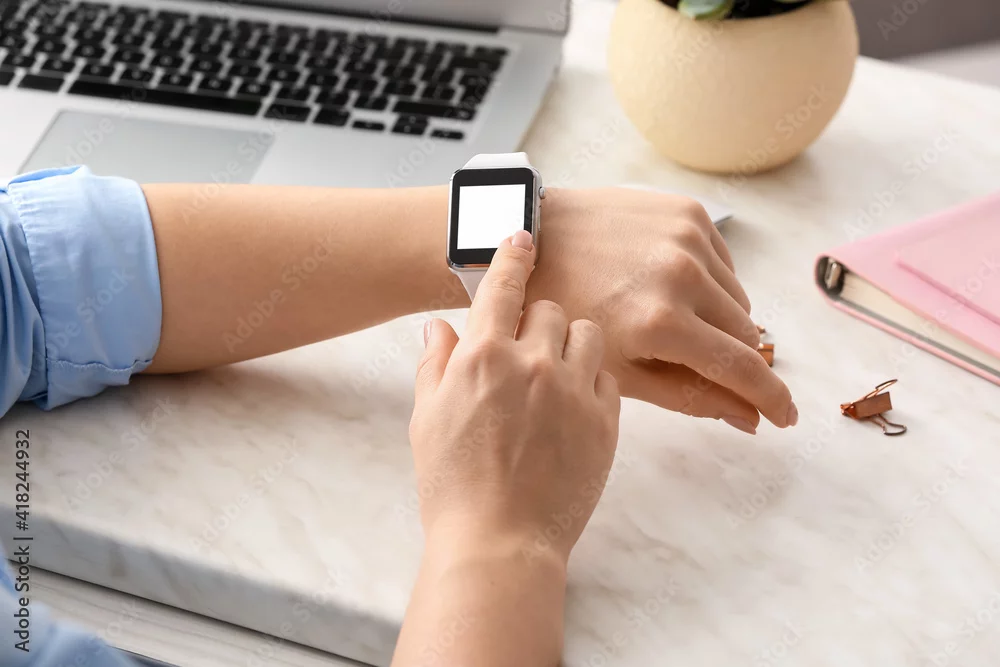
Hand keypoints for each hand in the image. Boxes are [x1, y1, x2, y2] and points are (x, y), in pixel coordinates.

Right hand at [410, 230, 620, 564]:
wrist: (499, 542)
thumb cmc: (453, 485)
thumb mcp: (426, 418)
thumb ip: (436, 364)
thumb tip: (440, 327)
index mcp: (483, 355)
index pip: (504, 283)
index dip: (514, 252)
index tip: (525, 233)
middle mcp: (532, 361)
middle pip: (551, 307)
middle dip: (539, 320)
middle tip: (528, 350)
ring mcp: (573, 388)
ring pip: (588, 333)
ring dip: (572, 343)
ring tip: (556, 373)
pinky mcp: (605, 418)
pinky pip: (608, 375)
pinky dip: (592, 379)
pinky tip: (573, 404)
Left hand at [527, 187, 796, 434]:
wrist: (538, 236)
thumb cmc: (566, 311)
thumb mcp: (617, 370)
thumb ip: (689, 396)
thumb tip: (749, 418)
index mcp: (661, 323)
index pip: (742, 368)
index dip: (771, 398)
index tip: (786, 416)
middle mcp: (684, 276)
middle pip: (746, 335)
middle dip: (730, 356)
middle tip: (691, 358)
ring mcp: (689, 239)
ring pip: (739, 300)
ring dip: (719, 318)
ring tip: (670, 317)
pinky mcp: (690, 212)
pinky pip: (726, 264)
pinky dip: (709, 283)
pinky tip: (669, 285)